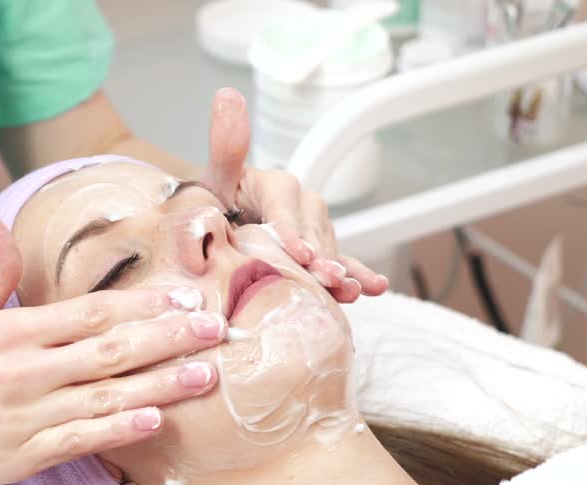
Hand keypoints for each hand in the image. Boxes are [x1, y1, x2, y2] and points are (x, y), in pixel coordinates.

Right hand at [0, 218, 225, 484]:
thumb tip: (0, 223)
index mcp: (10, 332)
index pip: (90, 313)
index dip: (142, 304)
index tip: (184, 295)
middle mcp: (21, 373)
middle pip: (110, 352)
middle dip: (169, 339)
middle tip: (216, 330)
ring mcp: (22, 418)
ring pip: (105, 398)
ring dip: (161, 386)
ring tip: (205, 376)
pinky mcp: (18, 457)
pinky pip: (79, 441)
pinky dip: (117, 431)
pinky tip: (155, 420)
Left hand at [200, 88, 388, 303]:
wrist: (214, 234)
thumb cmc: (212, 207)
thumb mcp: (214, 180)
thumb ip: (226, 147)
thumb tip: (227, 94)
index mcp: (274, 185)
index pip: (285, 206)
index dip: (292, 230)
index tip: (298, 252)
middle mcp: (299, 204)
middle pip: (312, 231)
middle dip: (317, 256)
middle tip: (321, 278)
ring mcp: (314, 229)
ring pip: (329, 248)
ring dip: (340, 269)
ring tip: (345, 289)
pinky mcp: (321, 252)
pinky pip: (344, 262)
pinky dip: (360, 274)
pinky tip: (374, 286)